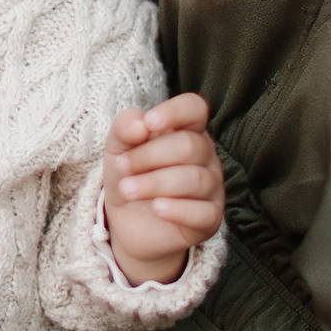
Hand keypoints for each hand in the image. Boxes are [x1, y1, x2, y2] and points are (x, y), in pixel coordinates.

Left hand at [102, 93, 224, 284]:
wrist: (127, 221)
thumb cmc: (130, 175)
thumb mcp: (118, 148)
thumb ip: (125, 128)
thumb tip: (141, 124)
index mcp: (187, 130)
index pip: (195, 109)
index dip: (175, 112)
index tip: (149, 123)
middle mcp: (205, 156)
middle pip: (190, 146)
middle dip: (149, 155)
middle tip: (121, 167)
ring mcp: (212, 187)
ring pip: (195, 179)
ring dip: (155, 183)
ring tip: (127, 190)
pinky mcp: (211, 218)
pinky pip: (203, 212)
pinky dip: (178, 209)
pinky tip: (157, 208)